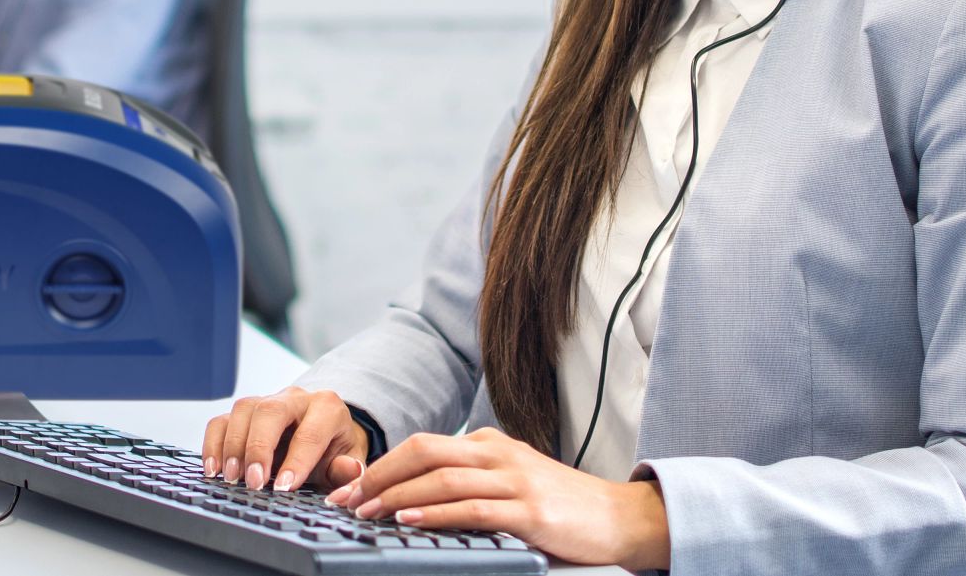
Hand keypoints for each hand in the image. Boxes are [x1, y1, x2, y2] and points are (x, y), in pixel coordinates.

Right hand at [201, 387, 368, 494]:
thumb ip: (349, 470)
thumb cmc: (335, 450)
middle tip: (254, 482)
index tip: (284, 489)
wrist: (324, 434)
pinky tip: (214, 470)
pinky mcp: (244, 413)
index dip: (297, 462)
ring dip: (234, 446)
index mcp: (327, 408)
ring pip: (243, 410)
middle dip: (259, 448)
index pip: (310, 432)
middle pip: (271, 411)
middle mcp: (296, 398)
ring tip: (232, 478)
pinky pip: (222, 420)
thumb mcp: (348, 460)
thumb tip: (349, 470)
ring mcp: (267, 401)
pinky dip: (214, 443)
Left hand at [327, 427, 670, 569]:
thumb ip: (472, 483)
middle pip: (424, 451)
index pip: (423, 445)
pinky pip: (473, 508)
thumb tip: (416, 498)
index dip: (382, 465)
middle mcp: (498, 454)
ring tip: (366, 513)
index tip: (350, 488)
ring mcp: (515, 480)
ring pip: (442, 478)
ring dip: (397, 496)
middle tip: (345, 499)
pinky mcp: (529, 510)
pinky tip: (410, 521)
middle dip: (378, 475)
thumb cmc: (562, 506)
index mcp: (490, 445)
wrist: (620, 518)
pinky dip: (436, 513)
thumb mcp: (512, 483)